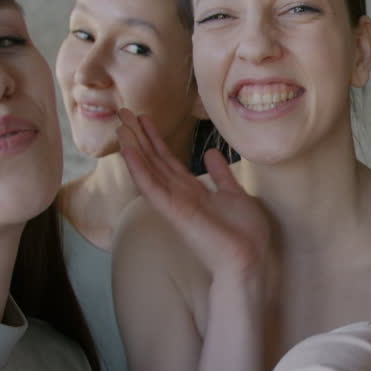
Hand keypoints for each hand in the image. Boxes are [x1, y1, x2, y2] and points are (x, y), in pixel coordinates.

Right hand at [117, 109, 274, 280]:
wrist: (249, 259)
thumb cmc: (245, 234)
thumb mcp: (236, 195)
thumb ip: (222, 176)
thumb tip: (211, 153)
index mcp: (194, 192)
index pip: (169, 161)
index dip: (156, 140)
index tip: (144, 119)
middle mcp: (180, 195)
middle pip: (155, 161)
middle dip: (140, 136)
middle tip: (123, 111)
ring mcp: (174, 203)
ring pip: (149, 170)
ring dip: (134, 147)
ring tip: (120, 124)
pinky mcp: (173, 211)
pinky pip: (152, 187)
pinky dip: (139, 168)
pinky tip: (127, 149)